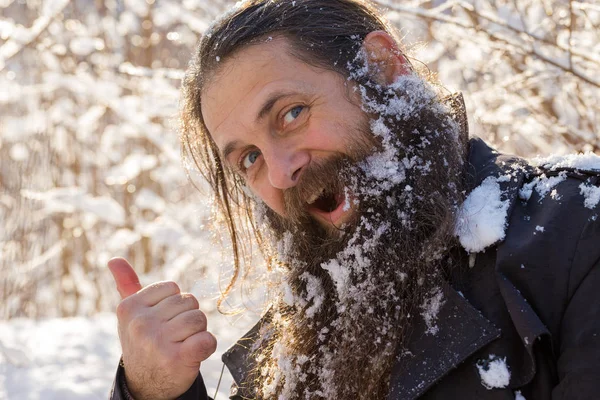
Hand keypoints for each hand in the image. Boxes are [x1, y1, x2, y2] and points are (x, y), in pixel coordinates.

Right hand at [108, 258, 216, 399]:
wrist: (146, 386)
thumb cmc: (143, 342)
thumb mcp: (131, 315)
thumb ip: (127, 285)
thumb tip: (114, 259)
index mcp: (130, 308)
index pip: (173, 287)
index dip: (174, 304)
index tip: (162, 321)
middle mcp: (141, 324)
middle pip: (189, 301)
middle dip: (187, 317)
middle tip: (173, 336)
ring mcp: (158, 342)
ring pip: (199, 318)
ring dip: (197, 332)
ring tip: (182, 344)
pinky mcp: (178, 359)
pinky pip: (208, 340)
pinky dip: (207, 346)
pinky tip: (193, 354)